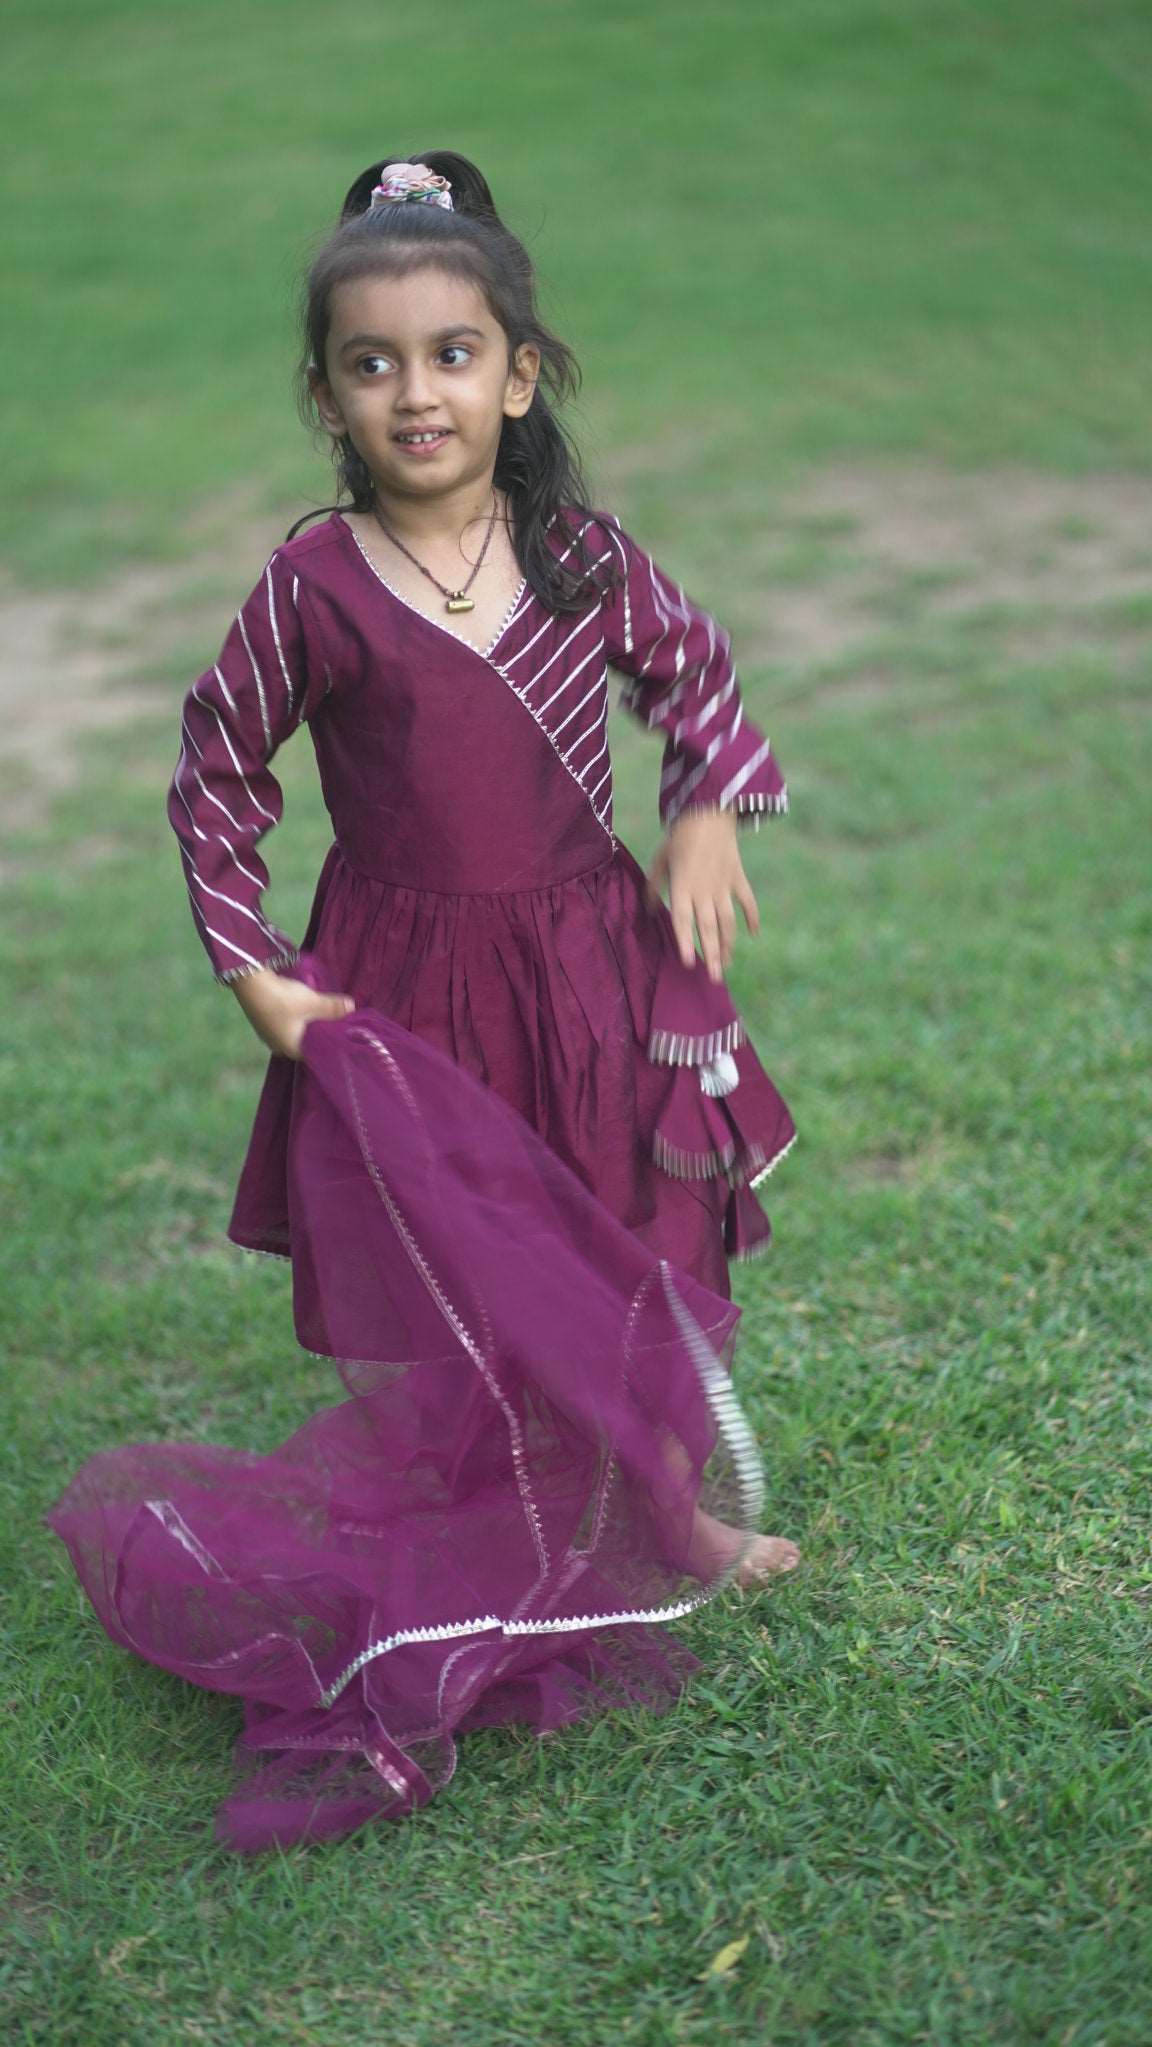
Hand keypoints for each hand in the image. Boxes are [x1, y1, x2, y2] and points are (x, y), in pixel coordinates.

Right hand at [229, 967, 356, 1058]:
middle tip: (333, 1023)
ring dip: (304, 1025)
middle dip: (317, 1034)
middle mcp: (278, 1046)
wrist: (250, 982)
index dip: (328, 1045)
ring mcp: (267, 1035)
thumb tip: (352, 1007)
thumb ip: (333, 1007)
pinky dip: (293, 1020)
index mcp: (291, 1049)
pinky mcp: (262, 1022)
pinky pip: (283, 1026)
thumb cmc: (283, 999)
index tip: (341, 1037)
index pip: (314, 1053)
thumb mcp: (312, 1002)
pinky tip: (299, 1009)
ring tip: (318, 1014)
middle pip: (304, 1043)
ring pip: (292, 1034)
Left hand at [643, 808, 759, 982]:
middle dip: (712, 955)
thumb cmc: (679, 834)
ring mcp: (724, 884)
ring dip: (728, 944)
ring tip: (726, 964)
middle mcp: (704, 889)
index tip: (688, 963)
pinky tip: (752, 934)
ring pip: (729, 921)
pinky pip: (747, 901)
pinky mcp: (738, 876)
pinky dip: (752, 917)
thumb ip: (654, 885)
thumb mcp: (660, 858)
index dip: (685, 942)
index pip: (682, 920)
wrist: (709, 808)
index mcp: (683, 885)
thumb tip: (647, 908)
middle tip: (715, 979)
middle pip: (709, 928)